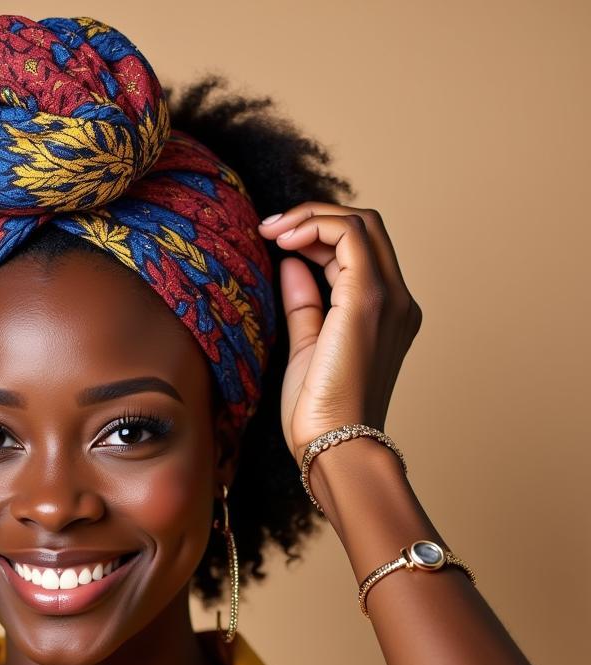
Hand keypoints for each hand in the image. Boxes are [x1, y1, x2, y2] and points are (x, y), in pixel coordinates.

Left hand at [257, 204, 422, 467]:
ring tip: (272, 231)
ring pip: (361, 223)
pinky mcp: (368, 299)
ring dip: (312, 217)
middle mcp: (397, 300)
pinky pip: (350, 236)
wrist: (333, 444)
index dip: (318, 235)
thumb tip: (291, 264)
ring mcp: (389, 297)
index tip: (275, 241)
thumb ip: (304, 304)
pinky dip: (316, 227)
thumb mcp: (307, 346)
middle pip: (366, 227)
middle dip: (315, 217)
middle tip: (269, 229)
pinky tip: (284, 240)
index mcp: (387, 313)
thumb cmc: (319, 411)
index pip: (360, 251)